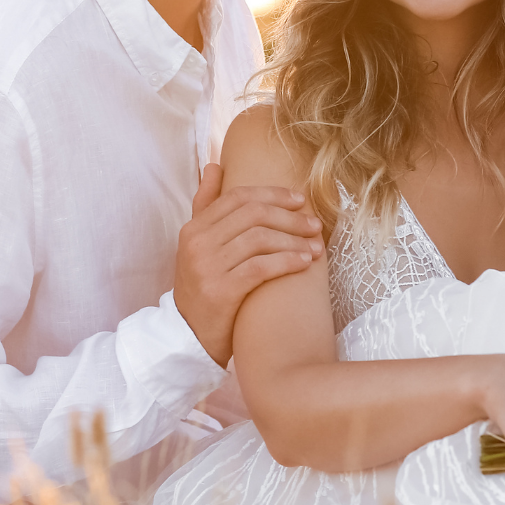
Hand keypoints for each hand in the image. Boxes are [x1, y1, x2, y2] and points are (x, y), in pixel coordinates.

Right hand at [175, 163, 322, 364]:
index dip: (274, 195)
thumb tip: (214, 166)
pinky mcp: (220, 292)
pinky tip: (304, 263)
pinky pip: (261, 267)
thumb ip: (206, 206)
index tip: (301, 201)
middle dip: (290, 217)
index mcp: (193, 228)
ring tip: (315, 248)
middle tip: (314, 225)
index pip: (239, 197)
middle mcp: (197, 243)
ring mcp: (206, 267)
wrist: (188, 338)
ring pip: (260, 239)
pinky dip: (287, 261)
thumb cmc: (203, 289)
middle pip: (253, 214)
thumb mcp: (198, 246)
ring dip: (294, 241)